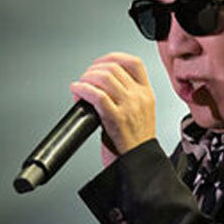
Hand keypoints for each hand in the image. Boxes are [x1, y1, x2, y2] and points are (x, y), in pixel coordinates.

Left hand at [70, 52, 155, 168]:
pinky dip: (82, 89)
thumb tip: (97, 86)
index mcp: (147, 94)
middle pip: (114, 67)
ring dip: (86, 78)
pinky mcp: (117, 118)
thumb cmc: (134, 145)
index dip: (112, 57)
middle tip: (84, 79)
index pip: (133, 63)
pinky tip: (77, 91)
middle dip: (93, 69)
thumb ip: (125, 98)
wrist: (138, 166)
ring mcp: (129, 107)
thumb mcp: (138, 114)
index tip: (99, 63)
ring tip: (80, 86)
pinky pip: (97, 95)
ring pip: (104, 77)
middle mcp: (140, 98)